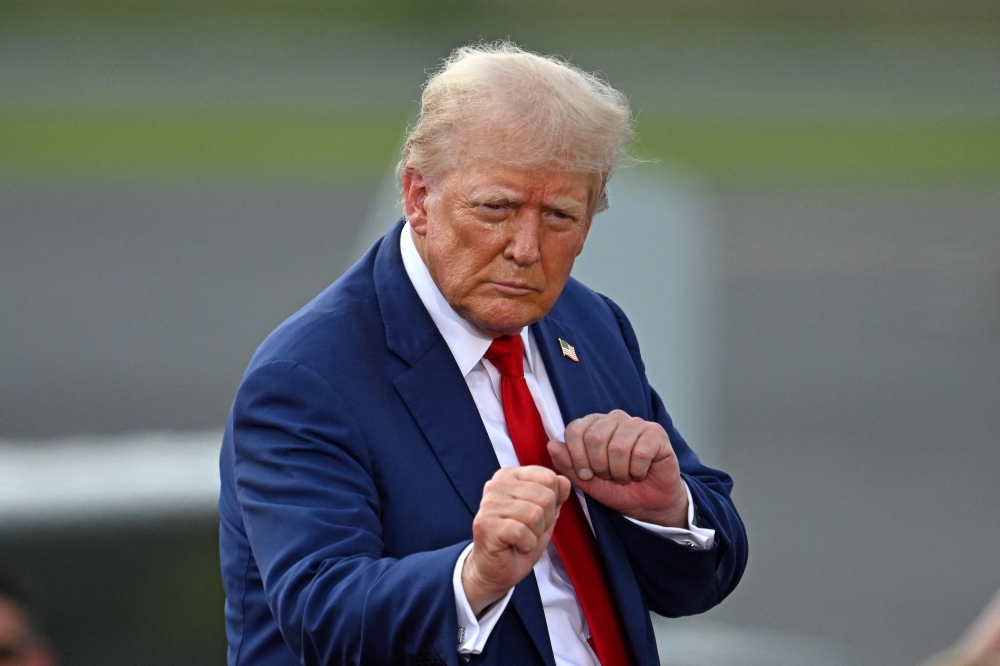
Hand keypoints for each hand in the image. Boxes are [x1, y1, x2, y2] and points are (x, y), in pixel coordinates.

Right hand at [463, 466, 570, 615]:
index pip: (548, 477)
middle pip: (545, 496)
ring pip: (535, 514)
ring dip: (534, 534)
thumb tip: (564, 482)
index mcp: (510, 476)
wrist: (497, 570)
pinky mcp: (486, 524)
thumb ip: (555, 496)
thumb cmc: (519, 541)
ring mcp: (489, 503)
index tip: (537, 516)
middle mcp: (496, 484)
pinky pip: (522, 532)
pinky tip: (515, 546)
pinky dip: (526, 545)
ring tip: (521, 539)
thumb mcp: (545, 515)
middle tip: (528, 531)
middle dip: (544, 521)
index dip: (552, 503)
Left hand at [546, 410, 688, 527]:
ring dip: (619, 472)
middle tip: (608, 476)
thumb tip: (551, 445)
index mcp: (594, 424)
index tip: (587, 475)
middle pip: (595, 437)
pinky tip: (640, 473)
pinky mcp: (656, 434)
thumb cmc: (618, 489)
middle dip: (599, 466)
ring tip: (625, 476)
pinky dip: (637, 471)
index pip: (575, 430)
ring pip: (618, 447)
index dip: (577, 458)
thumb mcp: (586, 482)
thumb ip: (568, 464)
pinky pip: (640, 453)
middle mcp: (615, 418)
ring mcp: (637, 423)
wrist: (649, 504)